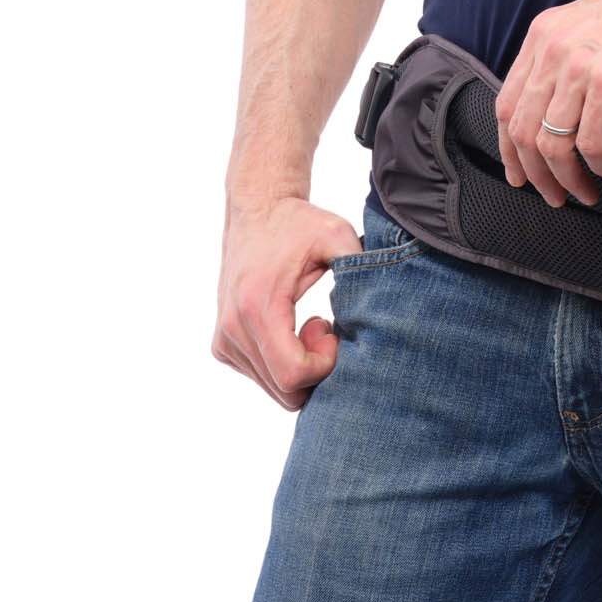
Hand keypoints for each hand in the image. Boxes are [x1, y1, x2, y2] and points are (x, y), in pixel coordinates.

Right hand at [211, 194, 367, 409]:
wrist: (257, 209)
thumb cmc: (299, 223)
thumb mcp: (337, 235)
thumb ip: (361, 267)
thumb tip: (379, 309)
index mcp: (258, 306)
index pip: (293, 375)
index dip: (324, 365)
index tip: (333, 330)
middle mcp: (233, 330)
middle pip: (284, 392)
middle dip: (315, 370)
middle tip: (324, 327)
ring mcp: (224, 341)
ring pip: (273, 389)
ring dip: (299, 366)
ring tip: (309, 324)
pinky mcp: (222, 345)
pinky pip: (260, 377)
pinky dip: (282, 364)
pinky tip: (292, 328)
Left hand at [496, 0, 601, 207]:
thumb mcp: (590, 24)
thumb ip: (563, 59)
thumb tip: (549, 112)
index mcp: (544, 33)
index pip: (506, 103)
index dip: (509, 150)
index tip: (522, 174)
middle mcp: (554, 47)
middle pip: (523, 130)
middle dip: (537, 174)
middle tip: (556, 195)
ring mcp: (581, 64)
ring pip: (553, 144)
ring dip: (569, 178)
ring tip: (587, 189)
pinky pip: (591, 144)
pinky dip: (600, 167)